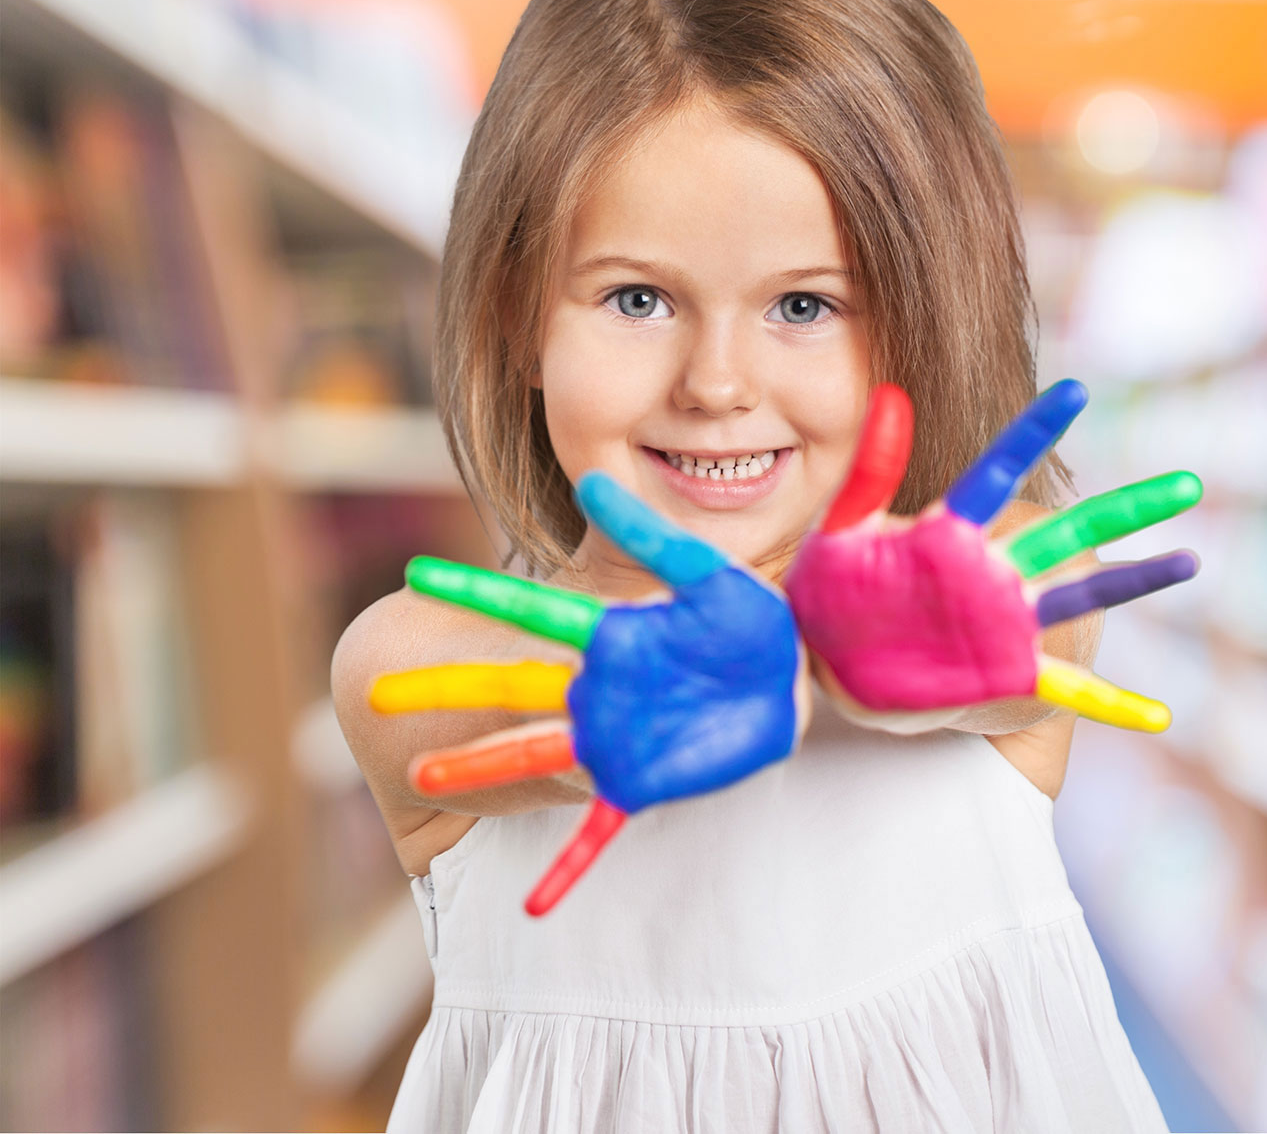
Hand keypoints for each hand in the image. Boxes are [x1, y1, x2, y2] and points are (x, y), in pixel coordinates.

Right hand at [368, 472, 803, 914]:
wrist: (770, 683)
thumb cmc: (738, 622)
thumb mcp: (702, 572)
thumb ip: (651, 534)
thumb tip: (593, 482)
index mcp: (606, 632)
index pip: (530, 605)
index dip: (477, 591)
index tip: (420, 575)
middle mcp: (591, 687)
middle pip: (508, 687)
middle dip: (446, 689)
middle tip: (375, 696)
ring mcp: (606, 738)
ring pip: (531, 754)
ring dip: (479, 767)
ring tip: (423, 774)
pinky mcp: (637, 781)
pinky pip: (598, 830)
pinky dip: (568, 868)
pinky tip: (536, 905)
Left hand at [787, 380, 1200, 730]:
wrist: (841, 673)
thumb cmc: (837, 596)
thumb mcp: (840, 534)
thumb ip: (867, 472)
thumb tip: (892, 396)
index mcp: (952, 535)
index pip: (997, 472)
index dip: (1034, 433)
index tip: (1075, 392)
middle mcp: (995, 573)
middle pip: (1072, 532)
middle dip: (1129, 509)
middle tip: (1187, 484)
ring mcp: (1011, 624)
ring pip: (1087, 597)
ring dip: (1139, 581)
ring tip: (1189, 560)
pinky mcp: (1013, 674)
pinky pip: (1072, 694)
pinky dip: (1115, 707)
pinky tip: (1159, 718)